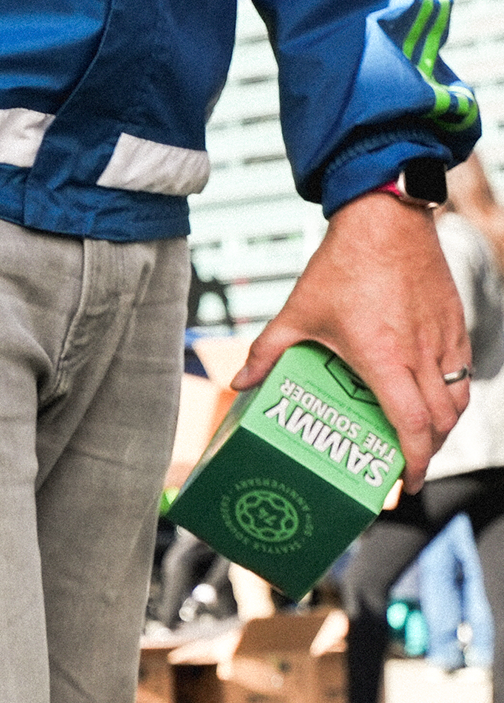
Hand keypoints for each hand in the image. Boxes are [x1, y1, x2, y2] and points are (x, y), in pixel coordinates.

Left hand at [232, 191, 470, 490]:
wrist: (385, 218)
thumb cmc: (342, 266)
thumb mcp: (297, 313)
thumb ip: (266, 351)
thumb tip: (239, 382)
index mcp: (385, 360)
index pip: (413, 425)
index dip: (415, 461)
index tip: (406, 483)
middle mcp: (420, 352)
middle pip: (442, 420)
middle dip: (429, 451)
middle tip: (407, 465)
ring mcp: (442, 336)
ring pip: (458, 396)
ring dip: (444, 424)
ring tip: (422, 436)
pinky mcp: (453, 319)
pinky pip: (462, 367)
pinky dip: (452, 390)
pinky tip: (432, 395)